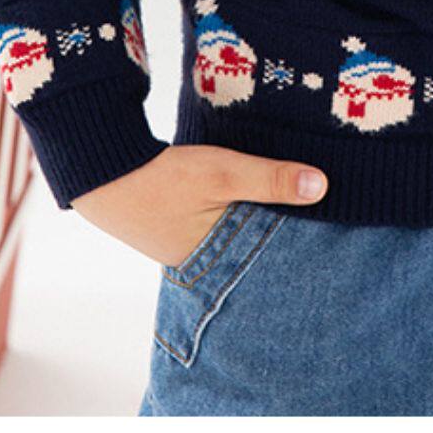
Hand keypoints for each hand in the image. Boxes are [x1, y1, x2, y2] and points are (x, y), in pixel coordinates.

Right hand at [72, 144, 327, 266]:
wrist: (101, 167)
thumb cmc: (162, 176)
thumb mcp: (223, 173)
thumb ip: (271, 180)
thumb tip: (323, 187)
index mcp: (213, 264)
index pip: (267, 261)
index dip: (297, 249)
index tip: (331, 234)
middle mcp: (199, 265)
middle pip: (251, 255)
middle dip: (278, 242)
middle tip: (322, 228)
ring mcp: (184, 248)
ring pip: (233, 241)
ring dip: (254, 226)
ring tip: (292, 213)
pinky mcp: (176, 228)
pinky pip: (216, 229)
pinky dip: (234, 217)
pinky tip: (250, 203)